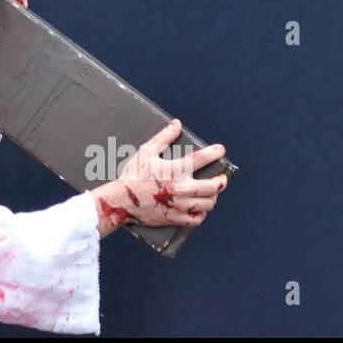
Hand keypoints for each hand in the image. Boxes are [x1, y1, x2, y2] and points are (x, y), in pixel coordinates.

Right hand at [92, 118, 228, 233]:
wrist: (121, 201)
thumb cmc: (133, 174)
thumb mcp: (146, 151)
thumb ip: (164, 137)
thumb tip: (177, 124)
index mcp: (175, 170)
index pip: (202, 159)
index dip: (214, 153)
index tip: (221, 150)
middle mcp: (181, 188)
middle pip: (213, 186)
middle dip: (221, 181)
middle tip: (222, 178)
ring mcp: (180, 205)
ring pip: (208, 203)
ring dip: (213, 197)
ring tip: (212, 192)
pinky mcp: (176, 218)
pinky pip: (197, 218)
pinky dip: (202, 213)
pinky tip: (201, 208)